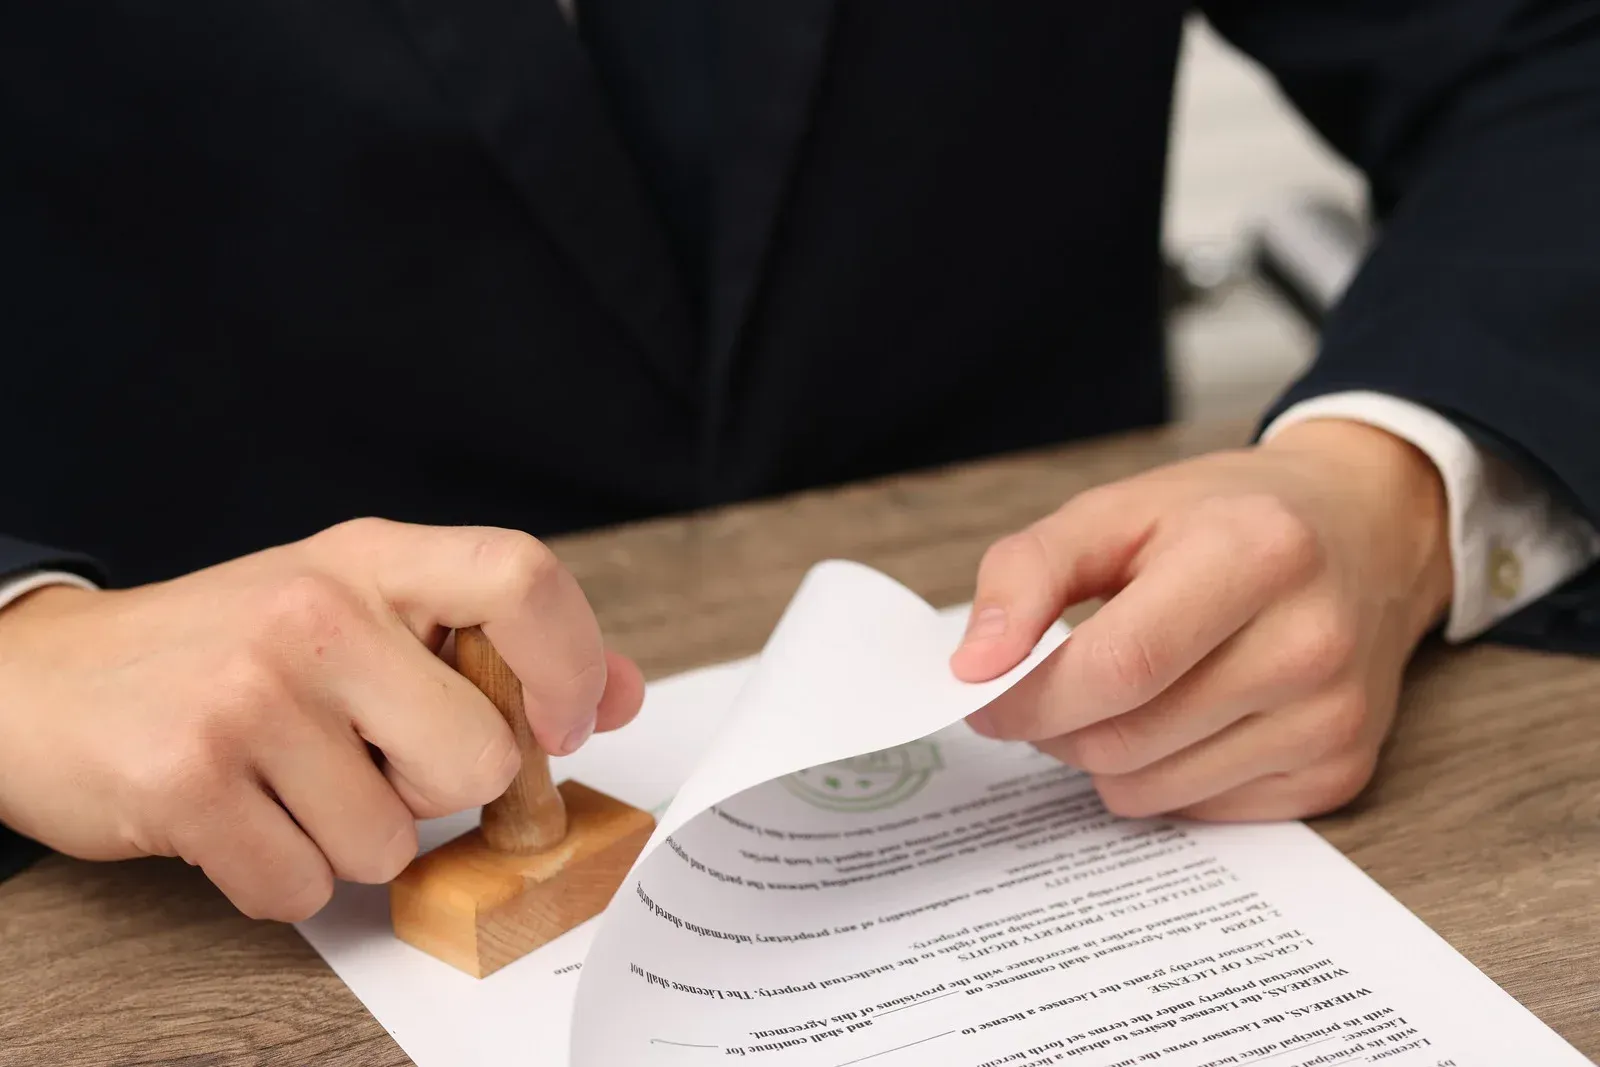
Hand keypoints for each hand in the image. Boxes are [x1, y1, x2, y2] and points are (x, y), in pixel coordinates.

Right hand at [0, 518, 642, 920]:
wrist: (46, 680)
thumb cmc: (226, 648)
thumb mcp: (362, 613)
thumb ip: (495, 647)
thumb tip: (620, 692)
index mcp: (371, 559)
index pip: (523, 576)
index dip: (570, 664)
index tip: (564, 723)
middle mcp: (316, 612)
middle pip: (478, 756)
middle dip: (436, 792)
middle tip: (369, 763)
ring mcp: (250, 694)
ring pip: (391, 842)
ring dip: (347, 840)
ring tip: (284, 782)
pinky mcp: (189, 780)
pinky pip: (304, 888)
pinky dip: (280, 878)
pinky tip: (238, 820)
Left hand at [951, 420, 1452, 820]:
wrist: (1366, 532)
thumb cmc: (1229, 517)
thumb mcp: (1119, 509)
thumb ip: (1027, 573)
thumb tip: (972, 668)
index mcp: (1253, 553)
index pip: (1117, 667)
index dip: (1029, 697)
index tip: (981, 697)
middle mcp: (1309, 643)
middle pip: (1123, 739)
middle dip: (1055, 725)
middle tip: (1053, 683)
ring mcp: (1332, 718)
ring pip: (1148, 790)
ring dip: (1102, 754)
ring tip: (1127, 689)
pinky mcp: (1338, 773)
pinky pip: (1195, 811)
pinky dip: (1161, 774)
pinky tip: (1187, 713)